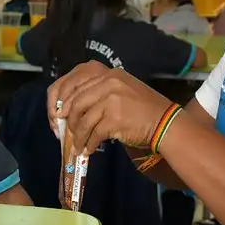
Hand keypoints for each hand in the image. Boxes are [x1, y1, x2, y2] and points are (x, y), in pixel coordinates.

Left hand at [48, 62, 173, 153]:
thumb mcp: (122, 90)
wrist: (166, 123)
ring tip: (79, 146)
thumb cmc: (144, 109)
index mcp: (109, 74)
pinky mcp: (114, 119)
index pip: (76, 83)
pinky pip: (94, 133)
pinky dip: (89, 144)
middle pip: (77, 102)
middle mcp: (109, 83)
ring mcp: (112, 100)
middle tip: (67, 133)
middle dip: (69, 120)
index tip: (59, 114)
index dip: (63, 100)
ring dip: (79, 136)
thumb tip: (72, 109)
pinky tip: (90, 150)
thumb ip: (100, 93)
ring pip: (84, 120)